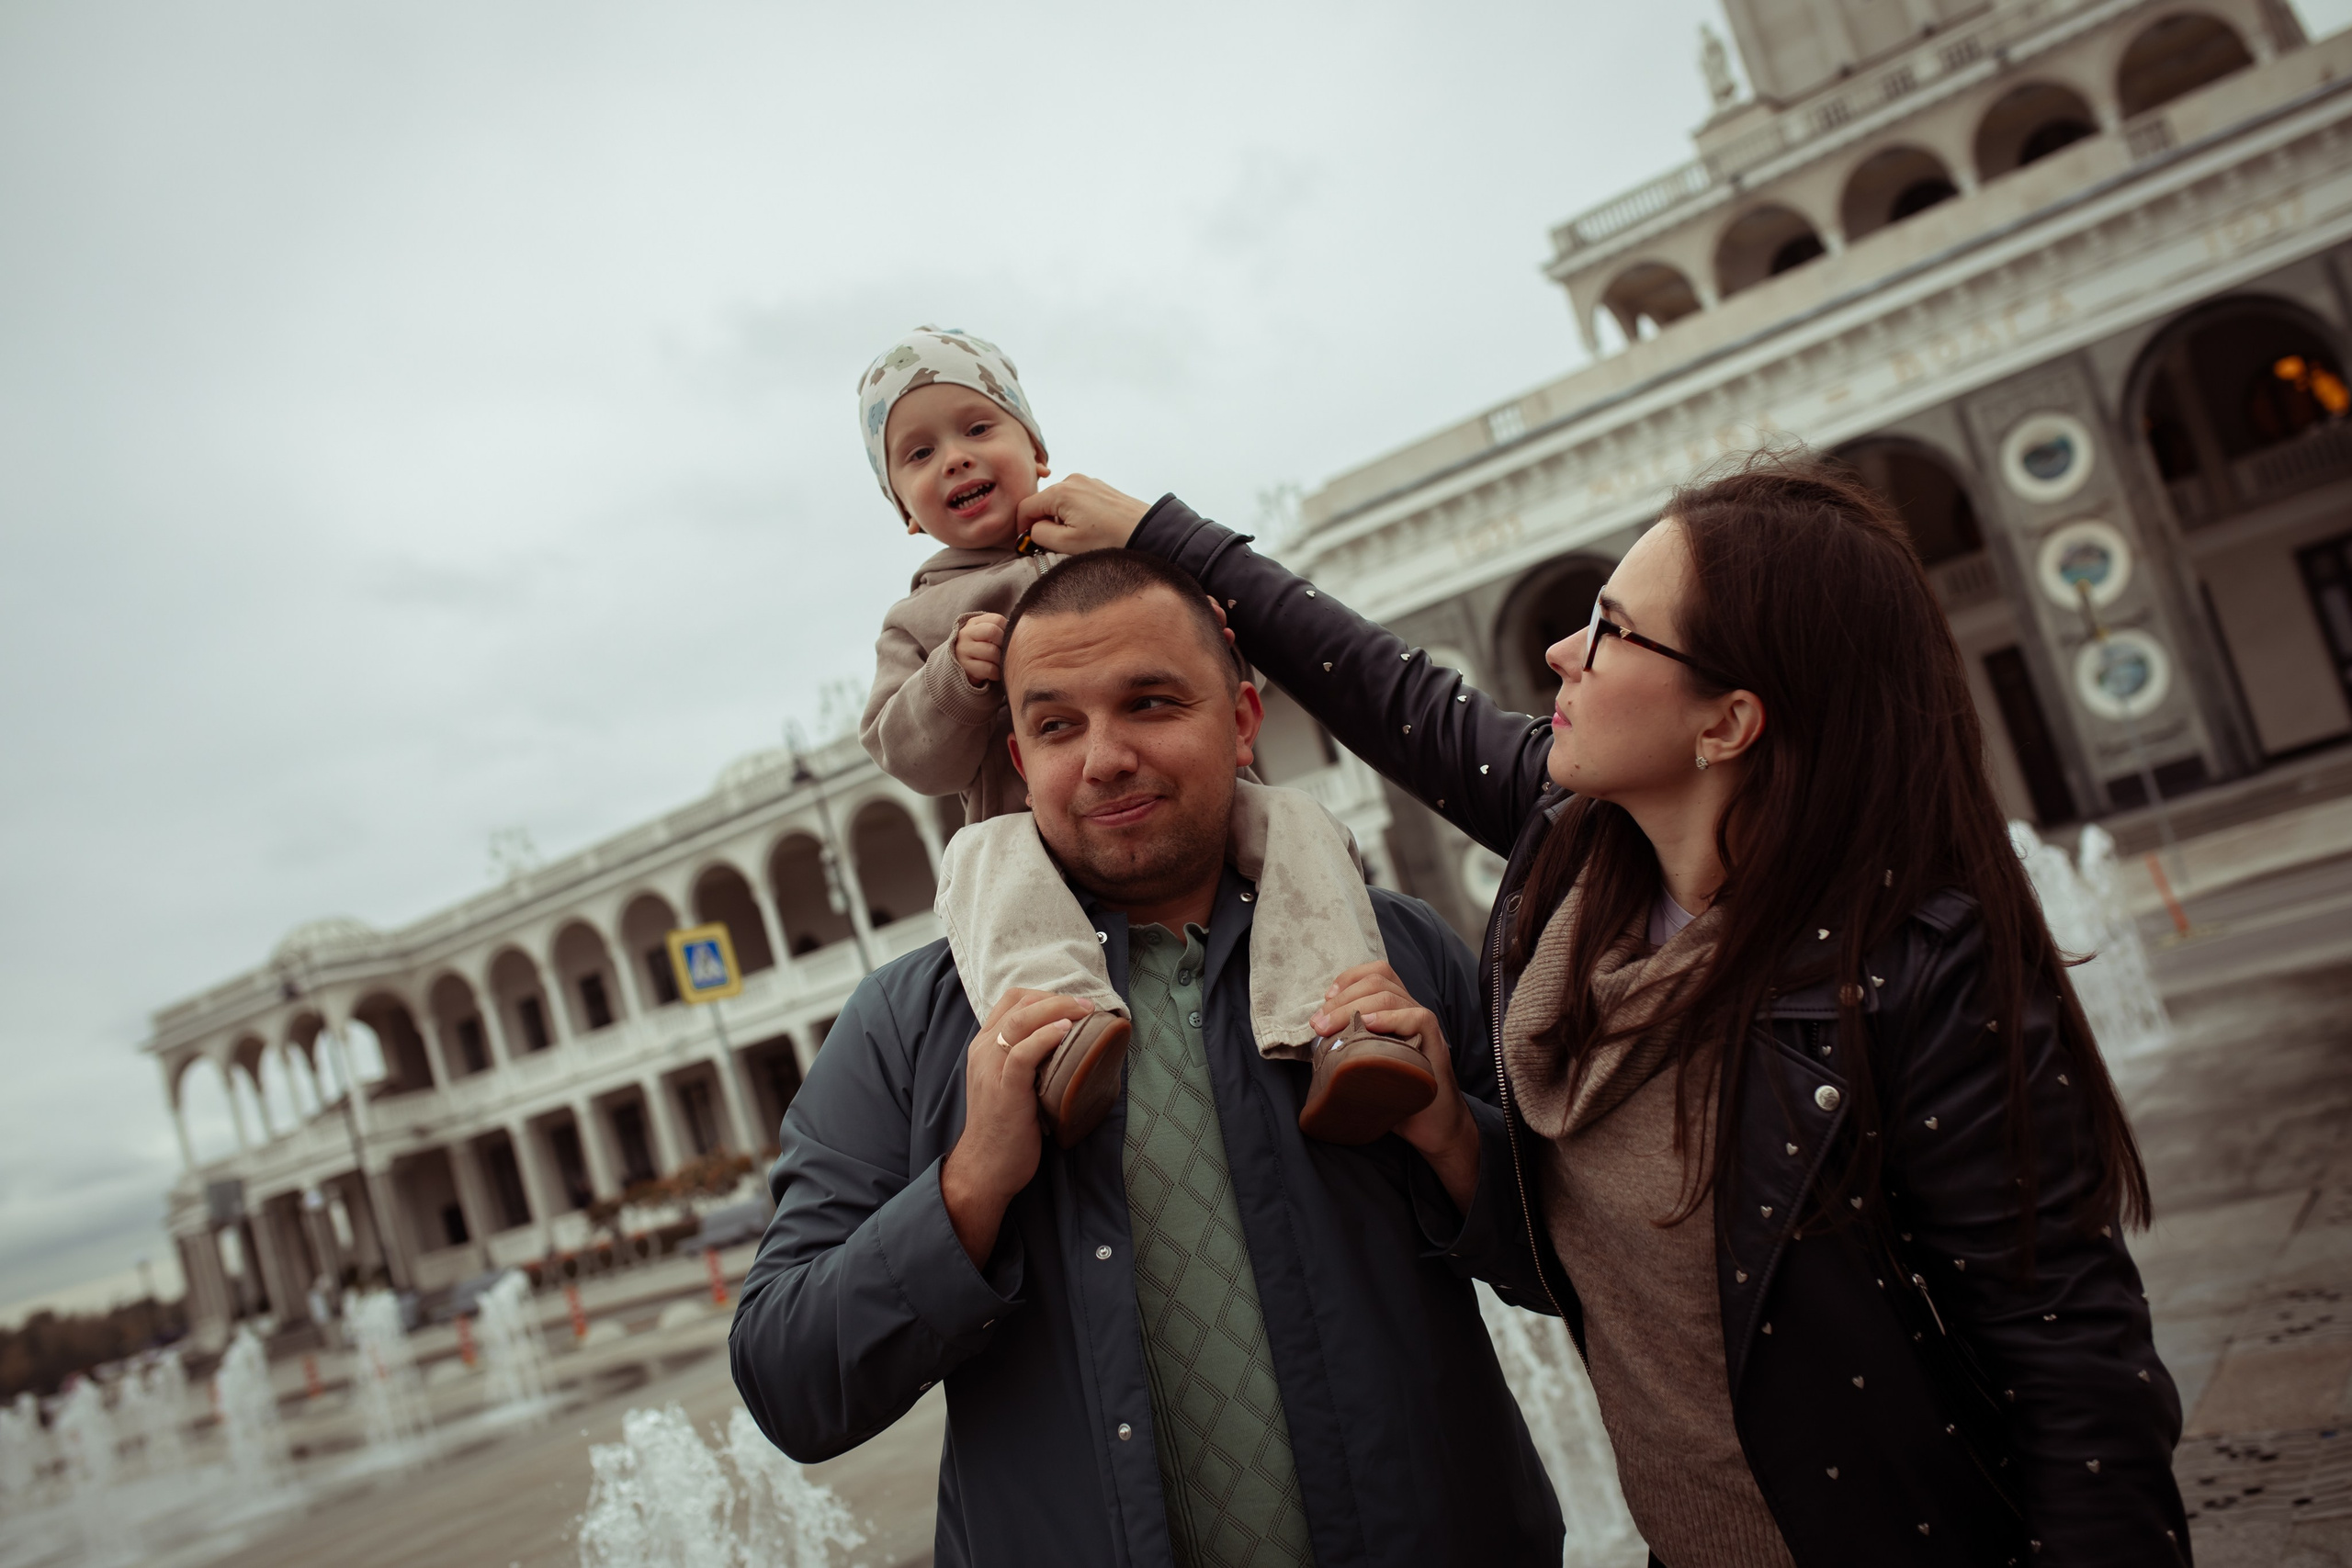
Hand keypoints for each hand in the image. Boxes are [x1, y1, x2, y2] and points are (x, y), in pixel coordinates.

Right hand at [941, 989, 1094, 1265]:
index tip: (1073, 1005)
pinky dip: (1046, 1037)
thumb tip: (1066, 1043)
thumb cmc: (1005, 1127)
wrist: (985, 1167)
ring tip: (1085, 1011)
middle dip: (1057, 998)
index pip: (1012, 1001)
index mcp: (985, 1046)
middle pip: (1018, 1003)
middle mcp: (984, 1051)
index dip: (1046, 995)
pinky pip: (1023, 1053)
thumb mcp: (1011, 1083)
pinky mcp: (1004, 1089)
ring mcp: (991, 1069)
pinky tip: (1066, 1032)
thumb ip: (1026, 1059)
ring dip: (1057, 1009)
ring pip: (1020, 1021)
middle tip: (1087, 1006)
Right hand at [953, 613, 1005, 686]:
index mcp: (974, 623)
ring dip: (1001, 660)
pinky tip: (995, 673)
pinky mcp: (965, 666)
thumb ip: (1001, 631)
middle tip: (1005, 652)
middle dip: (1004, 643)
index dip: (1007, 630)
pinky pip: (988, 669)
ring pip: (992, 651)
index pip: (997, 619)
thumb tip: (1024, 633)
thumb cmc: (982, 649)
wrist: (962, 667)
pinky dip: (996, 673)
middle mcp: (966, 634)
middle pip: (992, 631)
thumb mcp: (987, 636)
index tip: (1008, 640)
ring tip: (1001, 664)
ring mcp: (963, 650)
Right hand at [1019, 475, 1149, 552]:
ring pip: (1059, 503)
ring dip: (1060, 521)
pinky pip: (1076, 501)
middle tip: (1055, 546)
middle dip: (1043, 524)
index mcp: (1060, 491)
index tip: (1028, 546)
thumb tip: (1032, 530)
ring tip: (1077, 540)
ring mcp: (1088, 482)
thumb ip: (1039, 535)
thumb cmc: (1112, 539)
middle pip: (1043, 503)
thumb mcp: (1067, 544)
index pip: (1025, 507)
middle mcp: (1073, 480)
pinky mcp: (1099, 488)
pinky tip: (1090, 531)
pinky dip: (1075, 516)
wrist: (1149, 532)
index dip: (1022, 528)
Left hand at [1312, 961, 1479, 1209]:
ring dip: (1353, 1007)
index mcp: (1395, 1011)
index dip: (1348, 979)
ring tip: (1330, 1028)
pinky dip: (1389, 1018)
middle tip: (1318, 1024)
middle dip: (1341, 998)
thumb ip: (1348, 1047)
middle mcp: (1411, 1011)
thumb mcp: (1365, 1066)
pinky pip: (1416, 1018)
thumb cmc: (1395, 1097)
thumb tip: (1314, 1041)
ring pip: (1390, 996)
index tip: (1324, 1001)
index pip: (1376, 974)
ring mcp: (1423, 1026)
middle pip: (1378, 981)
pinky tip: (1368, 1026)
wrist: (1431, 1127)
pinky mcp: (1435, 1044)